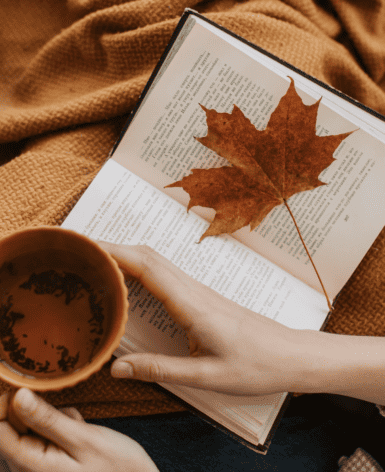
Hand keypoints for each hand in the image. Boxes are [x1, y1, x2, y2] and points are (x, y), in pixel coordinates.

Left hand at [0, 388, 158, 471]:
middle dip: (36, 410)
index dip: (8, 402)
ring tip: (77, 426)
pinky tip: (78, 433)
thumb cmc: (116, 470)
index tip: (30, 388)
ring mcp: (35, 468)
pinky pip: (41, 436)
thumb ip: (47, 419)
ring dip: (50, 418)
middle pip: (11, 426)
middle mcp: (25, 469)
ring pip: (28, 428)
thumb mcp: (84, 439)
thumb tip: (17, 395)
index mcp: (29, 464)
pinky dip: (58, 427)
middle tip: (67, 413)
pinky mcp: (46, 465)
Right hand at [98, 242, 313, 395]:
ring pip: (157, 261)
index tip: (87, 248)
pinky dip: (142, 268)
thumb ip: (161, 370)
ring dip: (126, 255)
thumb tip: (117, 368)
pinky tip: (131, 281)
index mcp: (192, 304)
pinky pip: (166, 273)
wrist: (291, 355)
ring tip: (97, 262)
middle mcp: (193, 290)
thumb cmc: (256, 365)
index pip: (147, 267)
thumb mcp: (207, 377)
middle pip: (148, 255)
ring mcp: (198, 290)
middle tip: (81, 251)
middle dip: (113, 248)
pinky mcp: (202, 297)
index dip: (115, 253)